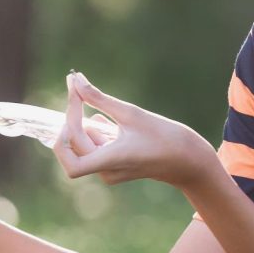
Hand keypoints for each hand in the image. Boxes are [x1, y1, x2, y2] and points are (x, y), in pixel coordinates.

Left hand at [54, 72, 213, 189]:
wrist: (189, 160)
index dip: (64, 130)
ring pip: (81, 147)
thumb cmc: (165, 136)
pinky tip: (107, 121)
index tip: (75, 99)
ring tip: (95, 107)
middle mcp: (106, 172)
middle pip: (73, 147)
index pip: (70, 157)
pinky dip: (93, 131)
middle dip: (72, 119)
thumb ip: (99, 98)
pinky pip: (93, 148)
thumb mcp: (130, 113)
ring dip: (82, 125)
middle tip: (78, 93)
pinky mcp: (113, 167)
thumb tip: (75, 80)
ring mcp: (109, 172)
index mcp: (110, 161)